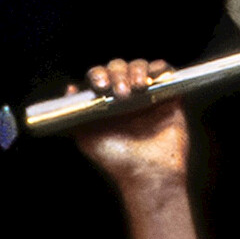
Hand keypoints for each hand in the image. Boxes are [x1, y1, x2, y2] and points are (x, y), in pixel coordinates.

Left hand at [70, 58, 188, 187]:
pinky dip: (159, 69)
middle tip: (121, 94)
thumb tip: (70, 89)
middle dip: (117, 74)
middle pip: (118, 67)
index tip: (101, 87)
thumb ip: (76, 115)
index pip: (100, 77)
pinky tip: (152, 80)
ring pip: (140, 66)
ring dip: (136, 71)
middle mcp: (125, 95)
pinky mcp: (168, 95)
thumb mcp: (87, 138)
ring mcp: (147, 94)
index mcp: (105, 102)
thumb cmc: (116, 159)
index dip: (99, 75)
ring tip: (137, 88)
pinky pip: (165, 71)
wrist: (147, 172)